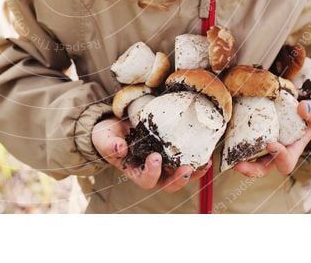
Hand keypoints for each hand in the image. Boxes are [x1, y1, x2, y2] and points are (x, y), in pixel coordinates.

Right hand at [91, 117, 210, 192]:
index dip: (152, 172)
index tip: (155, 157)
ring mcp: (163, 163)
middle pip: (167, 184)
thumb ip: (109, 144)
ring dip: (192, 172)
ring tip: (202, 164)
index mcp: (134, 171)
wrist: (115, 126)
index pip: (145, 180)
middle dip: (178, 179)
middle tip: (185, 169)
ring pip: (179, 176)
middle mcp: (151, 171)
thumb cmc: (108, 135)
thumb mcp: (104, 138)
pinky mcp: (170, 152)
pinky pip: (185, 161)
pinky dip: (197, 160)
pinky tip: (206, 156)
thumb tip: (120, 148)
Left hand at [233, 100, 310, 177]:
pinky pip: (237, 145)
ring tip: (226, 158)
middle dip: (251, 170)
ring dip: (236, 160)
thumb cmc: (305, 118)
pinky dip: (230, 143)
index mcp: (290, 153)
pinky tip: (223, 134)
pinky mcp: (247, 140)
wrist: (292, 113)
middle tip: (239, 165)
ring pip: (247, 160)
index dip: (279, 156)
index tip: (271, 144)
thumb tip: (302, 108)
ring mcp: (259, 149)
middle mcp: (273, 155)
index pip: (285, 163)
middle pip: (261, 169)